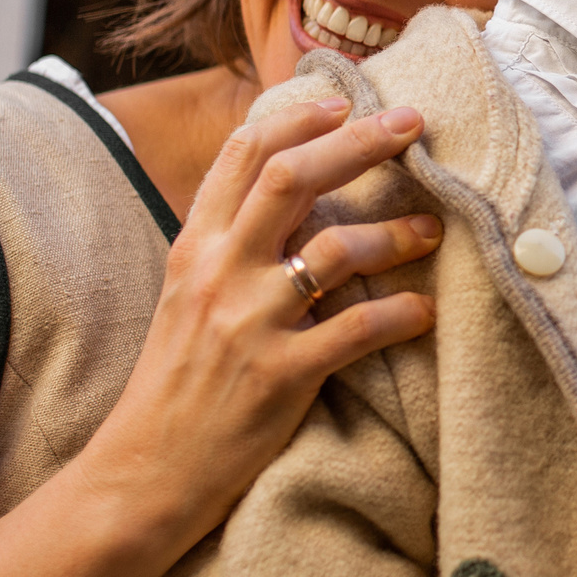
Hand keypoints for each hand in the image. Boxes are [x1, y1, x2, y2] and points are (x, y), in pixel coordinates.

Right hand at [75, 97, 441, 549]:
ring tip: (432, 229)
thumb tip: (289, 193)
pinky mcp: (280, 376)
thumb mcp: (184, 297)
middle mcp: (219, 273)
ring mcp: (249, 323)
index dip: (299, 119)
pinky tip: (425, 311)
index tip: (346, 103)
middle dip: (360, 142)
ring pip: (336, 248)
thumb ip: (229, 244)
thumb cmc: (176, 383)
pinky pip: (358, 330)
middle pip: (293, 177)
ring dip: (396, 232)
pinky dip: (402, 315)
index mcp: (194, 247)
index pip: (243, 155)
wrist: (143, 473)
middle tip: (414, 123)